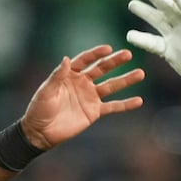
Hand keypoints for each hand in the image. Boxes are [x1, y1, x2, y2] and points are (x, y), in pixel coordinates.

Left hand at [18, 45, 143, 148]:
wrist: (41, 132)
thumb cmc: (39, 109)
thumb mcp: (46, 90)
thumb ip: (58, 75)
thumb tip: (66, 58)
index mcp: (70, 74)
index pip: (85, 60)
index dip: (96, 54)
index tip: (108, 48)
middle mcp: (83, 83)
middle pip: (102, 69)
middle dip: (115, 61)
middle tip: (128, 54)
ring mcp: (90, 97)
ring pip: (111, 86)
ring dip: (126, 80)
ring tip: (140, 73)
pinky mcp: (95, 112)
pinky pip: (113, 107)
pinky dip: (126, 104)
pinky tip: (138, 100)